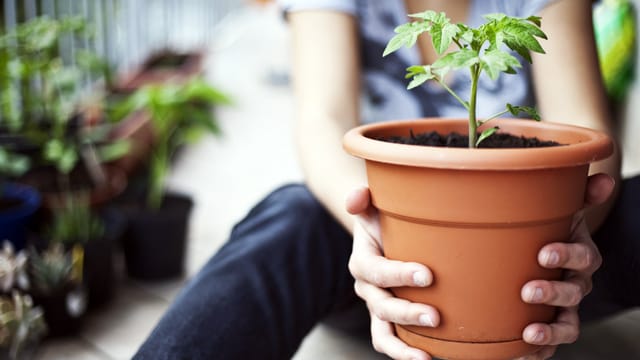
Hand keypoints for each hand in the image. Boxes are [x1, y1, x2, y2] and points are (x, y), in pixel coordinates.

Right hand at [346, 186, 437, 359]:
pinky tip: (430, 358)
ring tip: (427, 357)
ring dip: (402, 346)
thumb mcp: (373, 206)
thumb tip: (357, 197)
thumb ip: (363, 198)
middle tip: (435, 316)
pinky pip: (391, 341)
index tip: (427, 276)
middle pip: (380, 306)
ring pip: (382, 333)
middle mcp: (367, 288)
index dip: (398, 275)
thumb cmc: (384, 221)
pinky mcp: (389, 321)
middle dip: (406, 313)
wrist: (383, 237)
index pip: (376, 271)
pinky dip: (406, 353)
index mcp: (362, 261)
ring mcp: (377, 307)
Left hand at [517, 173, 614, 359]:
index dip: (568, 255)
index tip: (543, 253)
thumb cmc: (550, 231)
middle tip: (528, 290)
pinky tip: (520, 353)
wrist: (541, 255)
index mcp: (579, 254)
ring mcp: (563, 307)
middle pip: (574, 292)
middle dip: (553, 292)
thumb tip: (603, 176)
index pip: (583, 256)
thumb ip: (580, 195)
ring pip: (566, 324)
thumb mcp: (561, 210)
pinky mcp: (549, 326)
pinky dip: (539, 352)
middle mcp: (576, 283)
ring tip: (529, 334)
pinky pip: (550, 345)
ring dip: (550, 331)